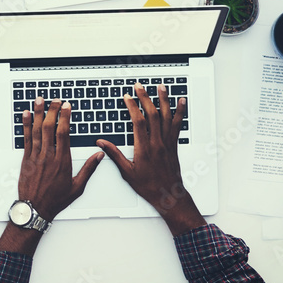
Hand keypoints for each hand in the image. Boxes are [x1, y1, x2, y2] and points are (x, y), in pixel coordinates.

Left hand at [18, 97, 103, 221]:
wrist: (35, 208)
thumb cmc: (55, 200)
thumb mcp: (77, 187)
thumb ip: (88, 169)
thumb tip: (99, 155)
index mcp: (62, 161)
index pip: (63, 133)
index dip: (65, 117)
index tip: (67, 107)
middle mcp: (48, 156)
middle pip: (49, 128)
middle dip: (52, 111)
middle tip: (55, 100)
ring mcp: (35, 156)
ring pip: (36, 130)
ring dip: (37, 113)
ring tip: (39, 100)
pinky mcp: (26, 159)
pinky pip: (26, 138)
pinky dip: (25, 125)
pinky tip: (25, 115)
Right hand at [97, 84, 204, 235]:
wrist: (169, 195)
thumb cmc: (148, 186)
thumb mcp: (127, 172)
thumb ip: (114, 155)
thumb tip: (102, 143)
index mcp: (144, 148)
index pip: (138, 121)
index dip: (132, 106)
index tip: (127, 97)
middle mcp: (158, 143)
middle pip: (153, 114)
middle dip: (145, 98)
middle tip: (140, 86)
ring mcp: (167, 142)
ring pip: (167, 116)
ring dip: (164, 100)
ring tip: (161, 87)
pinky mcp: (174, 144)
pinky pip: (177, 124)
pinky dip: (179, 112)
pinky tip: (181, 102)